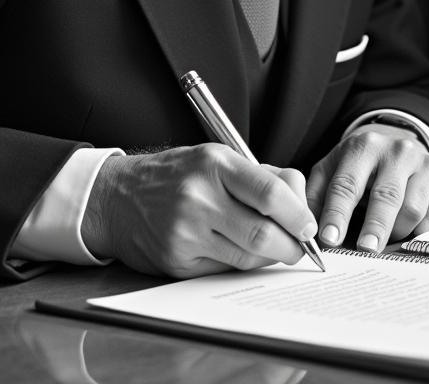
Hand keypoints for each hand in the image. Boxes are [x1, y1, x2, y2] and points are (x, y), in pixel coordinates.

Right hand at [81, 145, 317, 276]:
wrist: (119, 197)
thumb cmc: (180, 174)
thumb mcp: (218, 158)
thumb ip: (262, 177)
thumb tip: (302, 205)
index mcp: (215, 164)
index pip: (269, 192)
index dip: (298, 214)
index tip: (309, 226)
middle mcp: (199, 198)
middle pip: (262, 233)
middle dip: (291, 246)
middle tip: (301, 247)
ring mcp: (185, 233)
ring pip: (246, 257)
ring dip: (271, 258)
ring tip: (277, 249)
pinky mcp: (176, 262)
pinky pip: (224, 270)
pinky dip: (242, 265)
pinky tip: (243, 253)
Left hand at [306, 124, 428, 252]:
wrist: (398, 143)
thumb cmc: (359, 165)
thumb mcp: (331, 168)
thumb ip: (314, 196)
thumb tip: (305, 230)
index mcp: (364, 146)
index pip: (348, 184)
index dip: (337, 214)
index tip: (329, 240)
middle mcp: (398, 151)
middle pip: (386, 195)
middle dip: (374, 226)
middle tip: (365, 250)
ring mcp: (425, 164)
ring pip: (413, 208)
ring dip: (396, 231)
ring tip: (383, 240)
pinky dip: (422, 232)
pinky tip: (409, 235)